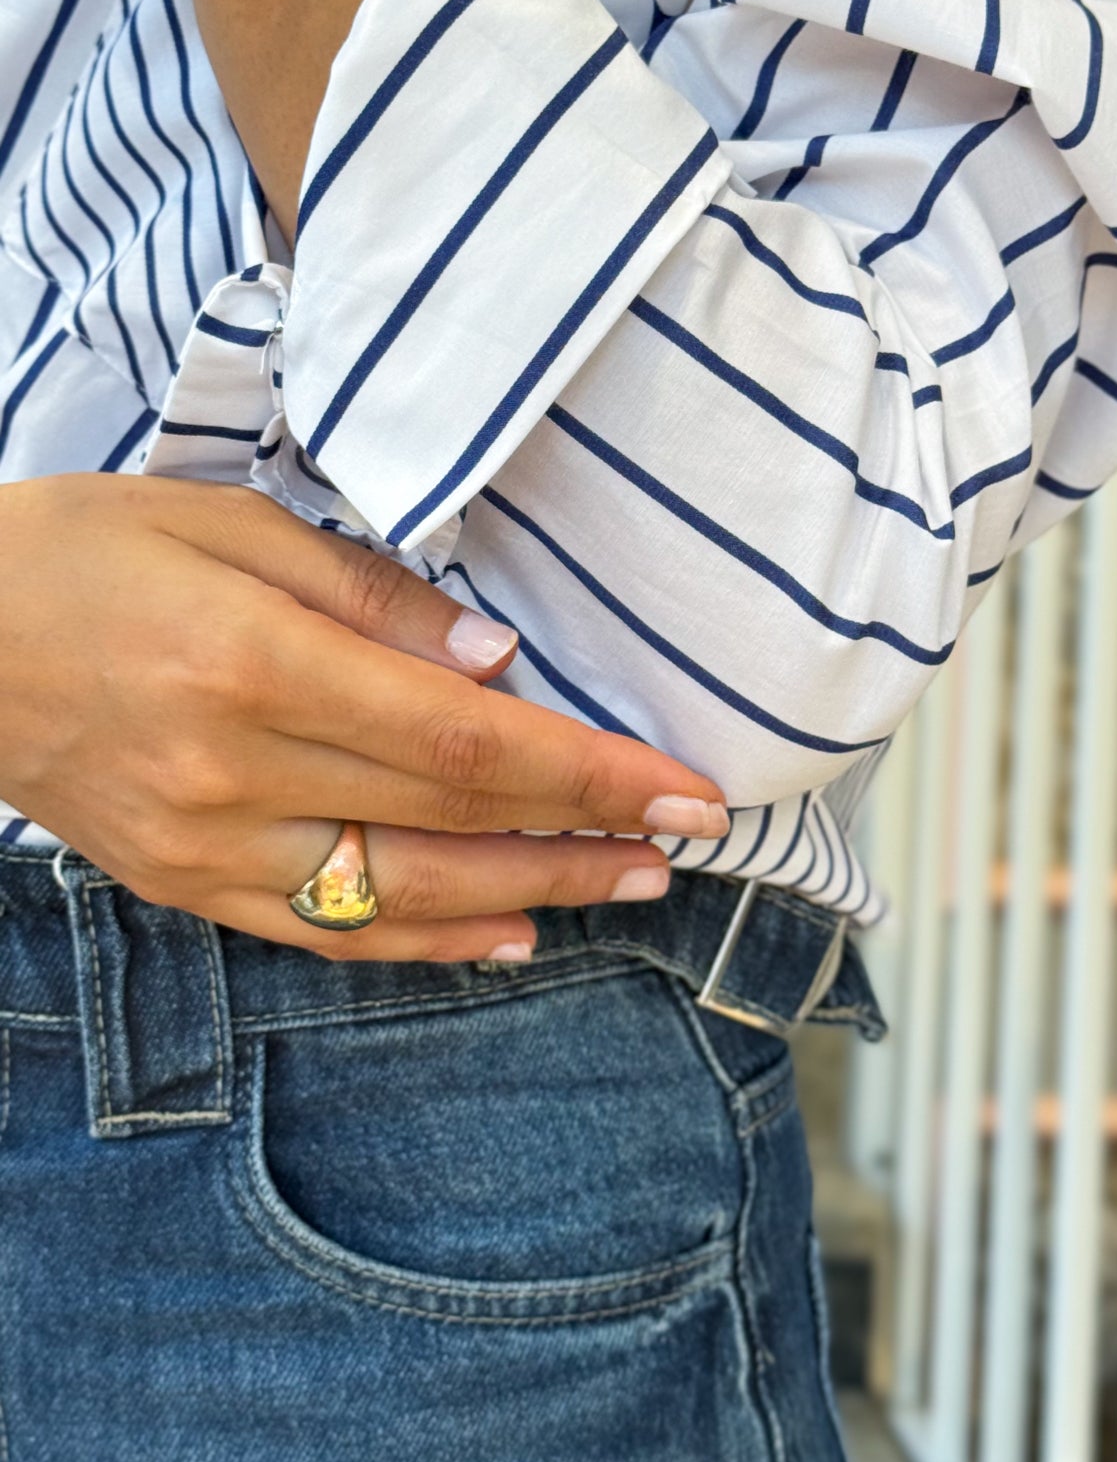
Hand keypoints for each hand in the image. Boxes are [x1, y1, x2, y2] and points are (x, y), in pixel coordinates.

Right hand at [0, 476, 727, 959]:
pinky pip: (323, 932)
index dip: (584, 770)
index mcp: (251, 663)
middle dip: (584, 833)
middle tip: (688, 839)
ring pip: (400, 893)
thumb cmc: (83, 552)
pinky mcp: (180, 883)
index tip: (680, 784)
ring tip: (630, 890)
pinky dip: (425, 938)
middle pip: (448, 818)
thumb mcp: (225, 523)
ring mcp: (203, 845)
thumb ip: (366, 593)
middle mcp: (232, 772)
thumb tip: (493, 660)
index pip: (461, 738)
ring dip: (530, 895)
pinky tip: (505, 934)